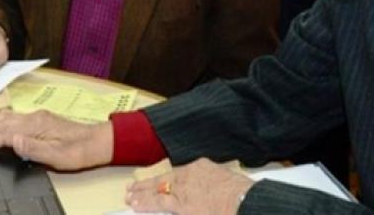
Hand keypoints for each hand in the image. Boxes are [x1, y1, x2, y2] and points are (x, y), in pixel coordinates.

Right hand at [0, 110, 112, 170]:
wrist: (98, 141)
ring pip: (11, 118)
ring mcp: (40, 118)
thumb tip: (12, 141)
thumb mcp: (56, 155)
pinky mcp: (44, 120)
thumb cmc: (79, 151)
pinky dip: (7, 117)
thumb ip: (32, 148)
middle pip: (6, 123)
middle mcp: (36, 119)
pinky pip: (19, 116)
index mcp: (36, 127)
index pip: (6, 135)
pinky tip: (4, 116)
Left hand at [126, 158, 253, 214]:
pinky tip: (137, 205)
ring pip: (158, 189)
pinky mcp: (181, 205)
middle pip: (164, 178)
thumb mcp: (227, 181)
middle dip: (148, 184)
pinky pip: (159, 203)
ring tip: (130, 197)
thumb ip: (213, 184)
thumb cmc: (241, 194)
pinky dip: (146, 204)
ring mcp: (183, 190)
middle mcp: (189, 175)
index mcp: (201, 167)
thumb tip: (211, 193)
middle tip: (134, 186)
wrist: (243, 200)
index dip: (166, 179)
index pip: (179, 173)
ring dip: (143, 194)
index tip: (160, 182)